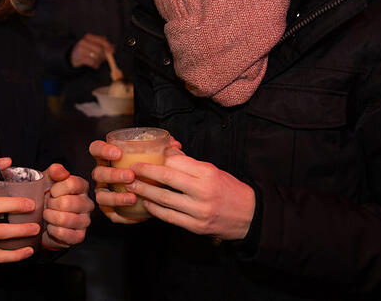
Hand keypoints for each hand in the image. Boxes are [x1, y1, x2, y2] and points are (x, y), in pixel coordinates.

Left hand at [40, 164, 92, 248]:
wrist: (41, 219)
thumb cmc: (46, 197)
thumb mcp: (47, 180)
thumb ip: (54, 171)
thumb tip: (60, 170)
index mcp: (82, 187)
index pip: (72, 183)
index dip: (56, 188)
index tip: (51, 191)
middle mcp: (87, 203)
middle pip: (67, 202)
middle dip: (51, 204)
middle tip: (48, 205)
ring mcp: (85, 221)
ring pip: (64, 219)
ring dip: (50, 217)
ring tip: (48, 215)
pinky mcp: (79, 236)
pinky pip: (63, 233)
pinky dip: (52, 230)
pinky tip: (51, 226)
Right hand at [69, 34, 113, 69]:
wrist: (72, 56)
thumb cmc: (85, 49)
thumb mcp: (92, 44)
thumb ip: (102, 44)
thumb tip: (113, 47)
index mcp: (88, 37)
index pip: (101, 40)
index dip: (108, 46)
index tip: (113, 51)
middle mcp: (84, 42)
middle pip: (100, 49)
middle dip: (104, 55)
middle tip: (105, 59)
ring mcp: (81, 50)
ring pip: (96, 56)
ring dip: (100, 61)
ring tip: (99, 61)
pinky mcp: (79, 58)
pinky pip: (92, 62)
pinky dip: (96, 65)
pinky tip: (95, 65)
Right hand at [88, 139, 180, 223]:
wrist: (152, 194)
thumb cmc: (148, 171)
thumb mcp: (153, 158)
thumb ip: (162, 150)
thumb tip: (174, 144)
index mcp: (109, 158)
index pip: (96, 149)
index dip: (103, 150)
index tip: (118, 153)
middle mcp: (103, 175)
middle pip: (98, 173)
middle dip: (113, 174)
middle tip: (130, 176)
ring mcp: (104, 192)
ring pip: (101, 195)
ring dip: (115, 197)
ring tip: (132, 198)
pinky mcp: (110, 210)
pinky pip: (111, 215)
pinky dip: (122, 215)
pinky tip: (135, 215)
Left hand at [128, 152, 255, 239]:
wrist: (249, 216)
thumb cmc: (228, 189)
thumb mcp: (213, 171)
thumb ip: (190, 164)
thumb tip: (167, 153)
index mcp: (207, 173)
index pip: (176, 161)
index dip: (158, 158)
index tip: (144, 156)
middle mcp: (202, 191)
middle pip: (166, 178)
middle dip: (145, 173)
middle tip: (131, 170)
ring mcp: (199, 210)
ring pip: (164, 199)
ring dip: (144, 192)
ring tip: (131, 186)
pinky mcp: (196, 226)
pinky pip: (170, 217)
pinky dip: (155, 210)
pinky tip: (146, 204)